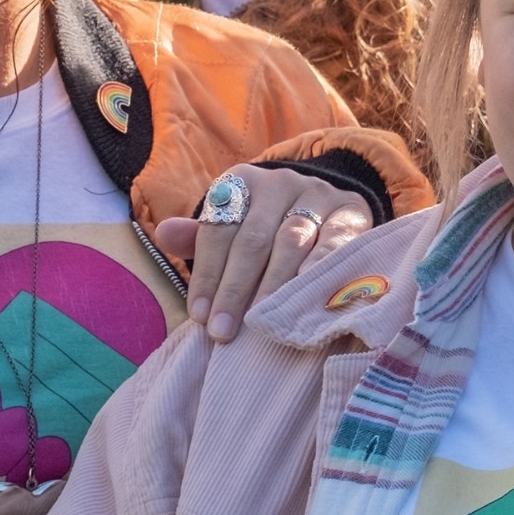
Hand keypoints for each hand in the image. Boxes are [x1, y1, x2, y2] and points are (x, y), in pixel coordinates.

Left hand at [153, 167, 374, 343]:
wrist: (329, 203)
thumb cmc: (269, 226)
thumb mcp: (233, 225)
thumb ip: (199, 237)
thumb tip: (163, 234)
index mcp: (242, 183)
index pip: (218, 230)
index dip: (207, 274)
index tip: (200, 316)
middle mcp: (279, 183)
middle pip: (252, 239)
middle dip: (234, 289)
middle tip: (223, 331)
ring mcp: (317, 195)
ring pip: (291, 241)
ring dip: (274, 285)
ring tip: (262, 321)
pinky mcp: (350, 212)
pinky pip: (334, 242)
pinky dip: (320, 268)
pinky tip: (306, 294)